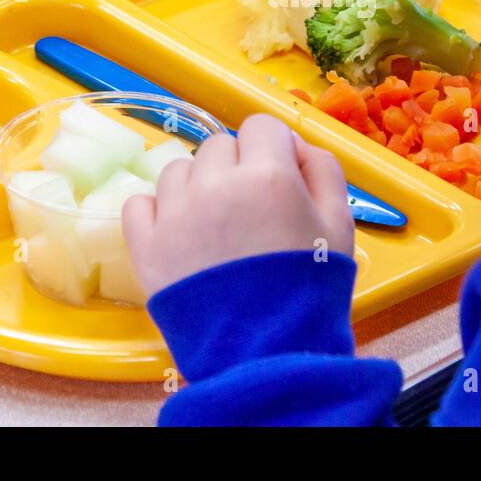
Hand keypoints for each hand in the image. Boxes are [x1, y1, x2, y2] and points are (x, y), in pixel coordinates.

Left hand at [122, 113, 354, 298]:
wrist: (267, 355)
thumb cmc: (309, 290)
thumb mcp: (341, 225)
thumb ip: (323, 170)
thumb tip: (295, 146)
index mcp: (268, 174)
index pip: (262, 126)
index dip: (273, 149)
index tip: (278, 177)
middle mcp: (216, 183)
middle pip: (219, 145)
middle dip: (236, 166)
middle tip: (251, 209)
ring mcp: (174, 213)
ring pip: (179, 170)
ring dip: (197, 186)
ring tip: (215, 226)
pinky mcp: (145, 244)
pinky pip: (139, 203)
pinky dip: (156, 211)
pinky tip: (179, 232)